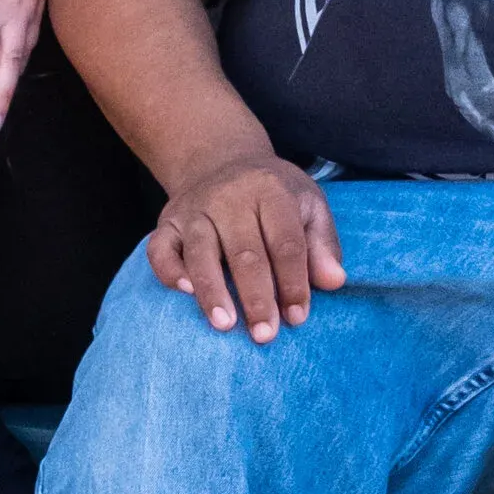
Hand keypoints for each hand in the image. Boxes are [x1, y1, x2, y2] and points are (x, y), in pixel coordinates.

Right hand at [147, 150, 346, 343]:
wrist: (221, 159)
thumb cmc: (273, 194)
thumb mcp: (308, 205)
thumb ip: (323, 244)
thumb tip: (334, 281)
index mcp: (271, 191)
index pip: (285, 241)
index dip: (293, 281)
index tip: (297, 317)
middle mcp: (230, 197)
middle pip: (245, 252)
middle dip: (256, 297)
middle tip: (265, 334)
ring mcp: (195, 209)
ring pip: (201, 251)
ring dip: (212, 290)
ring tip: (225, 325)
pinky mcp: (168, 222)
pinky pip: (159, 248)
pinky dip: (169, 271)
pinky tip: (185, 293)